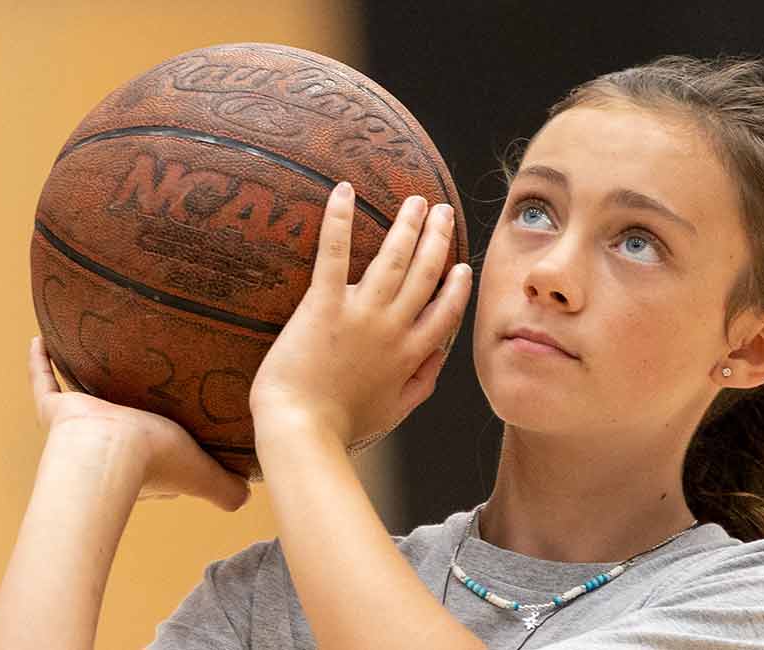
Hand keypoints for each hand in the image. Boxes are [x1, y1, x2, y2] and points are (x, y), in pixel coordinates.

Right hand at [27, 336, 248, 510]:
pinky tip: (40, 340)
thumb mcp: (202, 472)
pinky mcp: (58, 411)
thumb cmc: (155, 461)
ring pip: (81, 398)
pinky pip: (44, 383)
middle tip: (142, 379)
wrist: (107, 452)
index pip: (157, 451)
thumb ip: (225, 487)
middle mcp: (109, 443)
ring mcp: (80, 426)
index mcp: (142, 459)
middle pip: (120, 421)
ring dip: (82, 379)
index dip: (170, 442)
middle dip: (129, 405)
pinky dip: (40, 363)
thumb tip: (247, 496)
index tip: (183, 425)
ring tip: (92, 351)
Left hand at [248, 182, 472, 447]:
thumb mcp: (394, 410)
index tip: (461, 265)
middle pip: (424, 273)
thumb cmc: (341, 425)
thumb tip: (440, 357)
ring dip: (407, 225)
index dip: (456, 286)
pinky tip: (344, 191)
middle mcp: (392, 327)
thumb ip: (422, 381)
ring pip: (393, 258)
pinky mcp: (323, 305)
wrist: (302, 429)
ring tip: (416, 200)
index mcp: (410, 354)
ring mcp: (360, 314)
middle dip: (436, 238)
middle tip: (440, 211)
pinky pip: (334, 255)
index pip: (445, 311)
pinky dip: (339, 220)